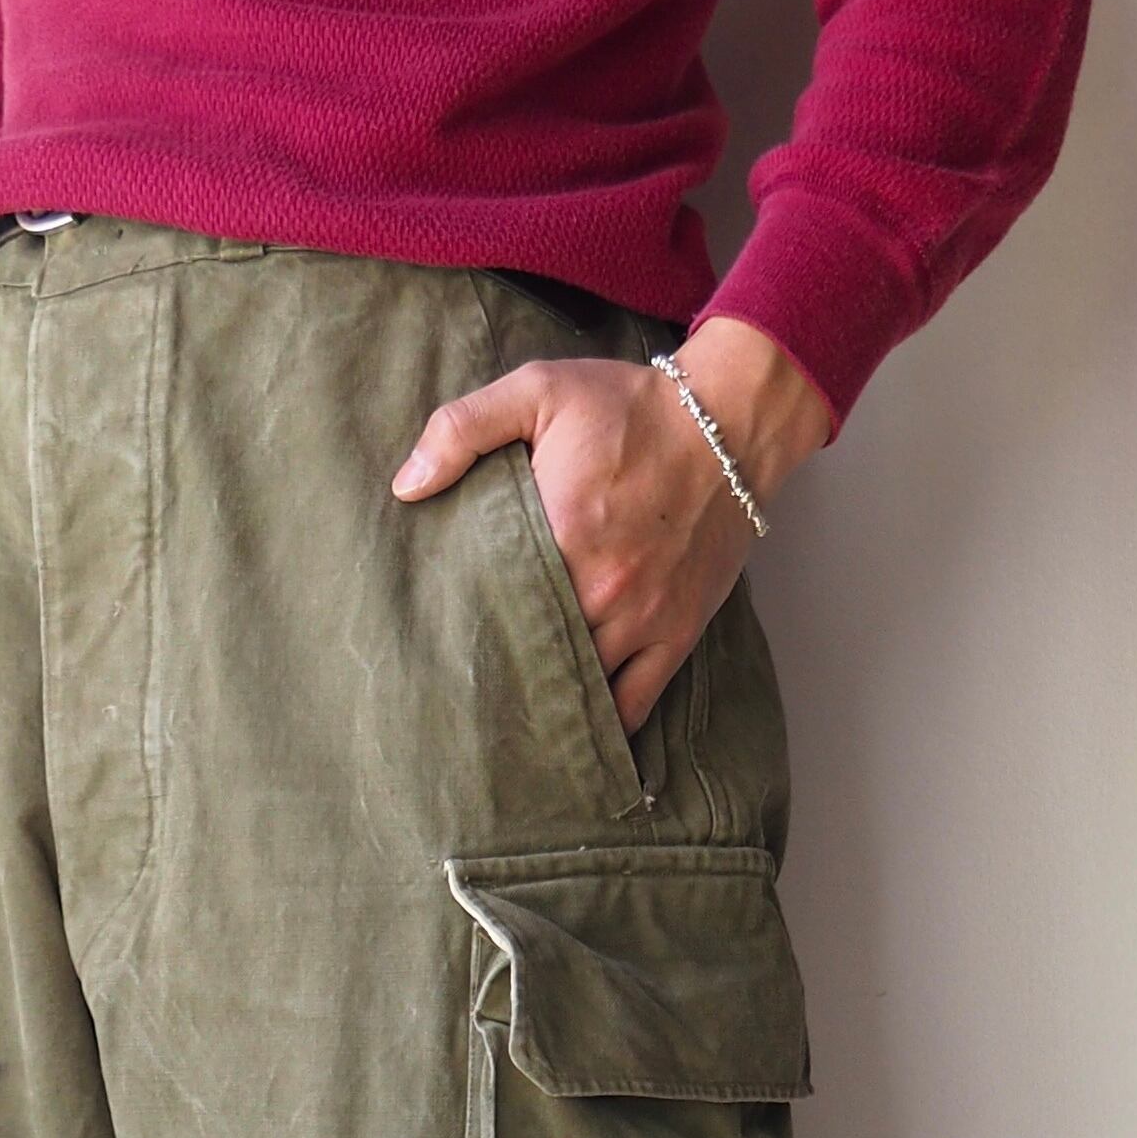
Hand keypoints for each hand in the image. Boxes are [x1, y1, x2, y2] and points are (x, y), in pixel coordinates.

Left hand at [390, 317, 830, 732]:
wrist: (729, 422)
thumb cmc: (631, 408)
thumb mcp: (539, 392)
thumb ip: (463, 429)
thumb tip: (407, 487)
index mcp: (560, 534)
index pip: (494, 606)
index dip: (463, 632)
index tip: (433, 650)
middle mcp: (602, 591)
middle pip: (535, 656)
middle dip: (499, 678)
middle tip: (457, 704)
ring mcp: (642, 620)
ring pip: (583, 689)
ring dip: (547, 706)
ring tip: (505, 730)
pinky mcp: (677, 633)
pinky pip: (637, 702)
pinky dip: (606, 727)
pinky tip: (574, 746)